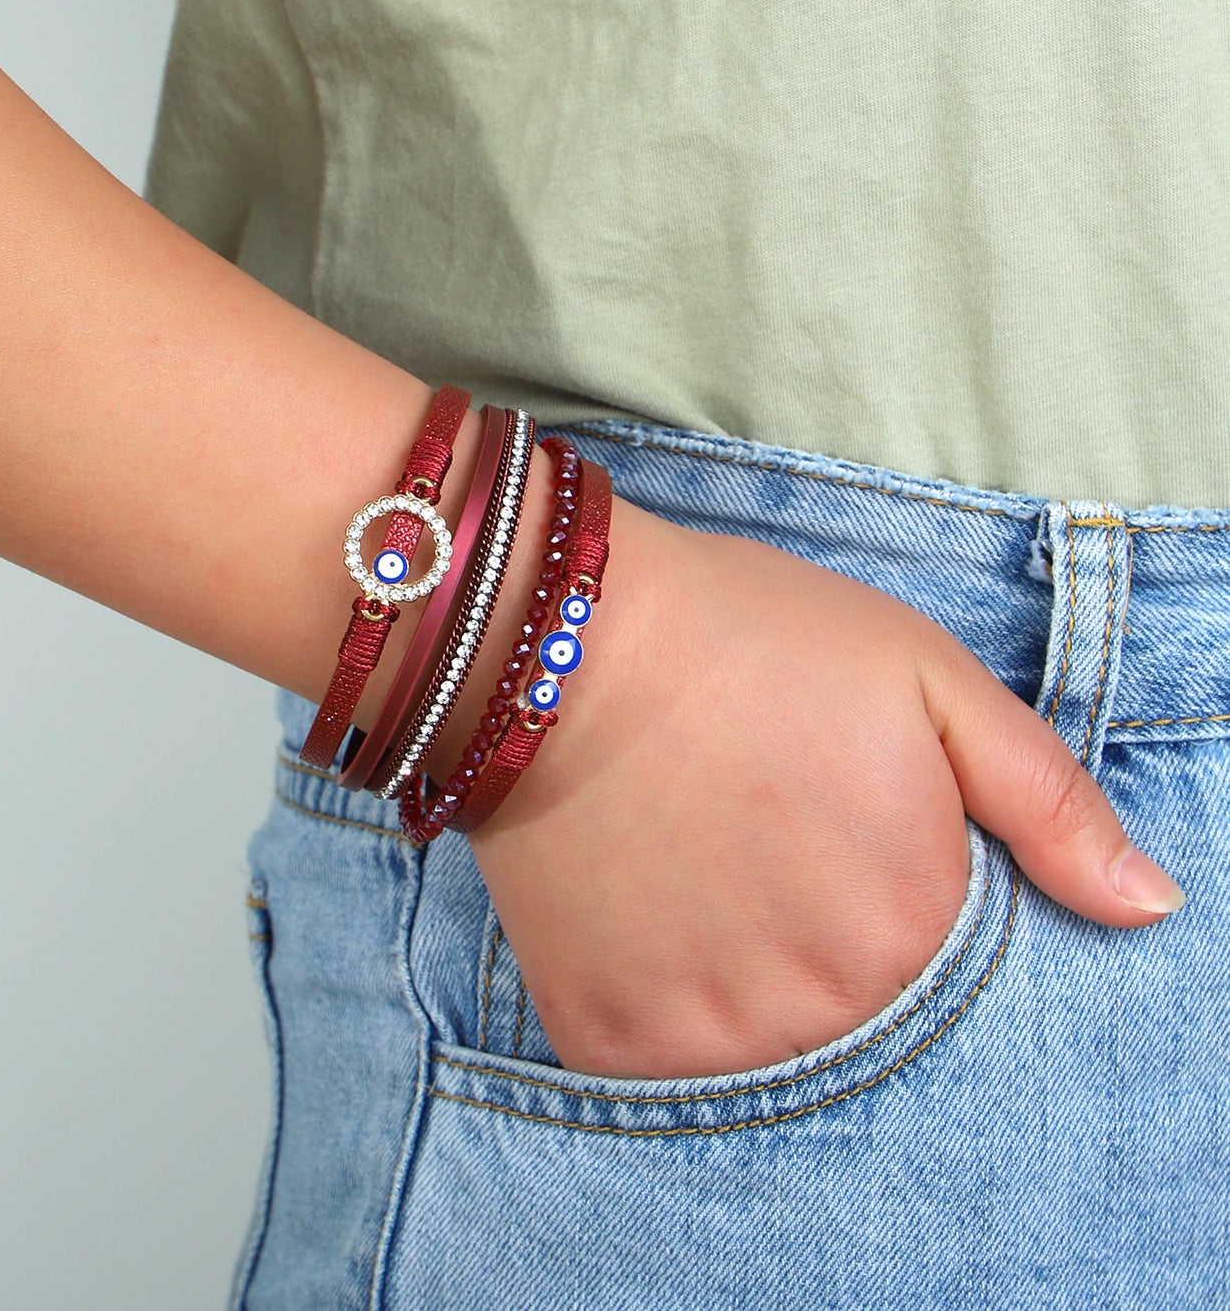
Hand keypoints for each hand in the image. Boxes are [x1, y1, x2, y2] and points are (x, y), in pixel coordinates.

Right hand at [464, 496, 1184, 1079]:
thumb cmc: (751, 639)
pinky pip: (666, 1074)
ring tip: (708, 878)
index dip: (899, 897)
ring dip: (749, 989)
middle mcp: (825, 1009)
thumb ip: (1050, 801)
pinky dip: (666, 1009)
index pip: (956, 978)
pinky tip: (652, 920)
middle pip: (861, 1028)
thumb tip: (1150, 907)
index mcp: (918, 926)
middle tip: (765, 850)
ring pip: (767, 1059)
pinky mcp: (611, 1040)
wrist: (561, 637)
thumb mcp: (929, 680)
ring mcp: (710, 1035)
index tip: (841, 838)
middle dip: (826, 950)